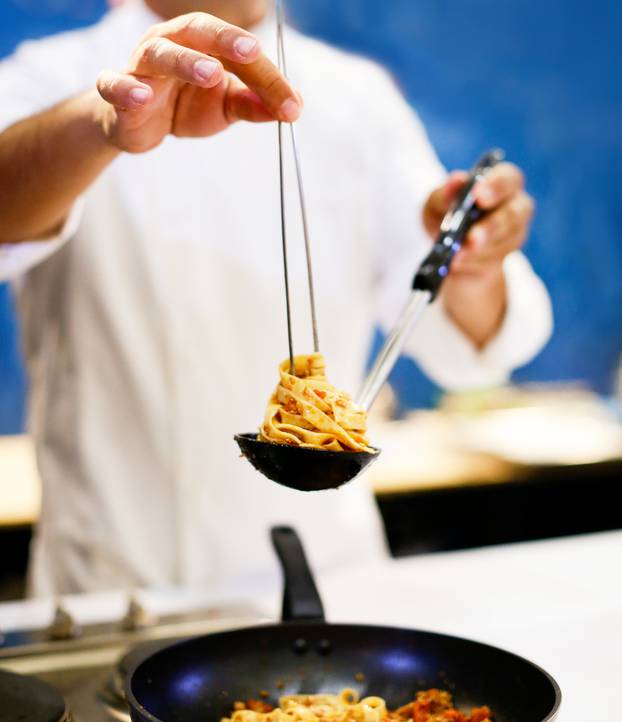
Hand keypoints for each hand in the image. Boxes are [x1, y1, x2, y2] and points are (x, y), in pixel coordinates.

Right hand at [95, 12, 301, 152]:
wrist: (139, 125)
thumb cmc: (186, 104)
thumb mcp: (226, 106)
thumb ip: (253, 105)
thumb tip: (291, 108)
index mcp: (202, 43)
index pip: (240, 53)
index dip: (268, 77)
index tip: (292, 103)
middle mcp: (171, 44)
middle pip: (197, 31)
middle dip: (225, 39)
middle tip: (252, 51)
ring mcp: (142, 66)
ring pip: (159, 54)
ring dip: (185, 61)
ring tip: (210, 74)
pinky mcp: (118, 91)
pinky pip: (115, 84)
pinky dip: (126, 88)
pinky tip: (142, 95)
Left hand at [423, 163, 534, 277]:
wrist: (447, 250)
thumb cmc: (446, 216)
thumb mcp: (437, 203)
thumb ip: (445, 193)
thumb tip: (457, 180)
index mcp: (501, 181)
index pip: (508, 178)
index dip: (495, 186)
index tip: (478, 195)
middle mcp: (515, 205)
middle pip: (514, 213)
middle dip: (491, 227)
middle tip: (472, 238)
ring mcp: (514, 233)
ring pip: (504, 243)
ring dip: (478, 250)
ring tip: (456, 255)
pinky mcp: (505, 257)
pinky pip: (493, 261)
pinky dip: (472, 263)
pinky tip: (458, 262)